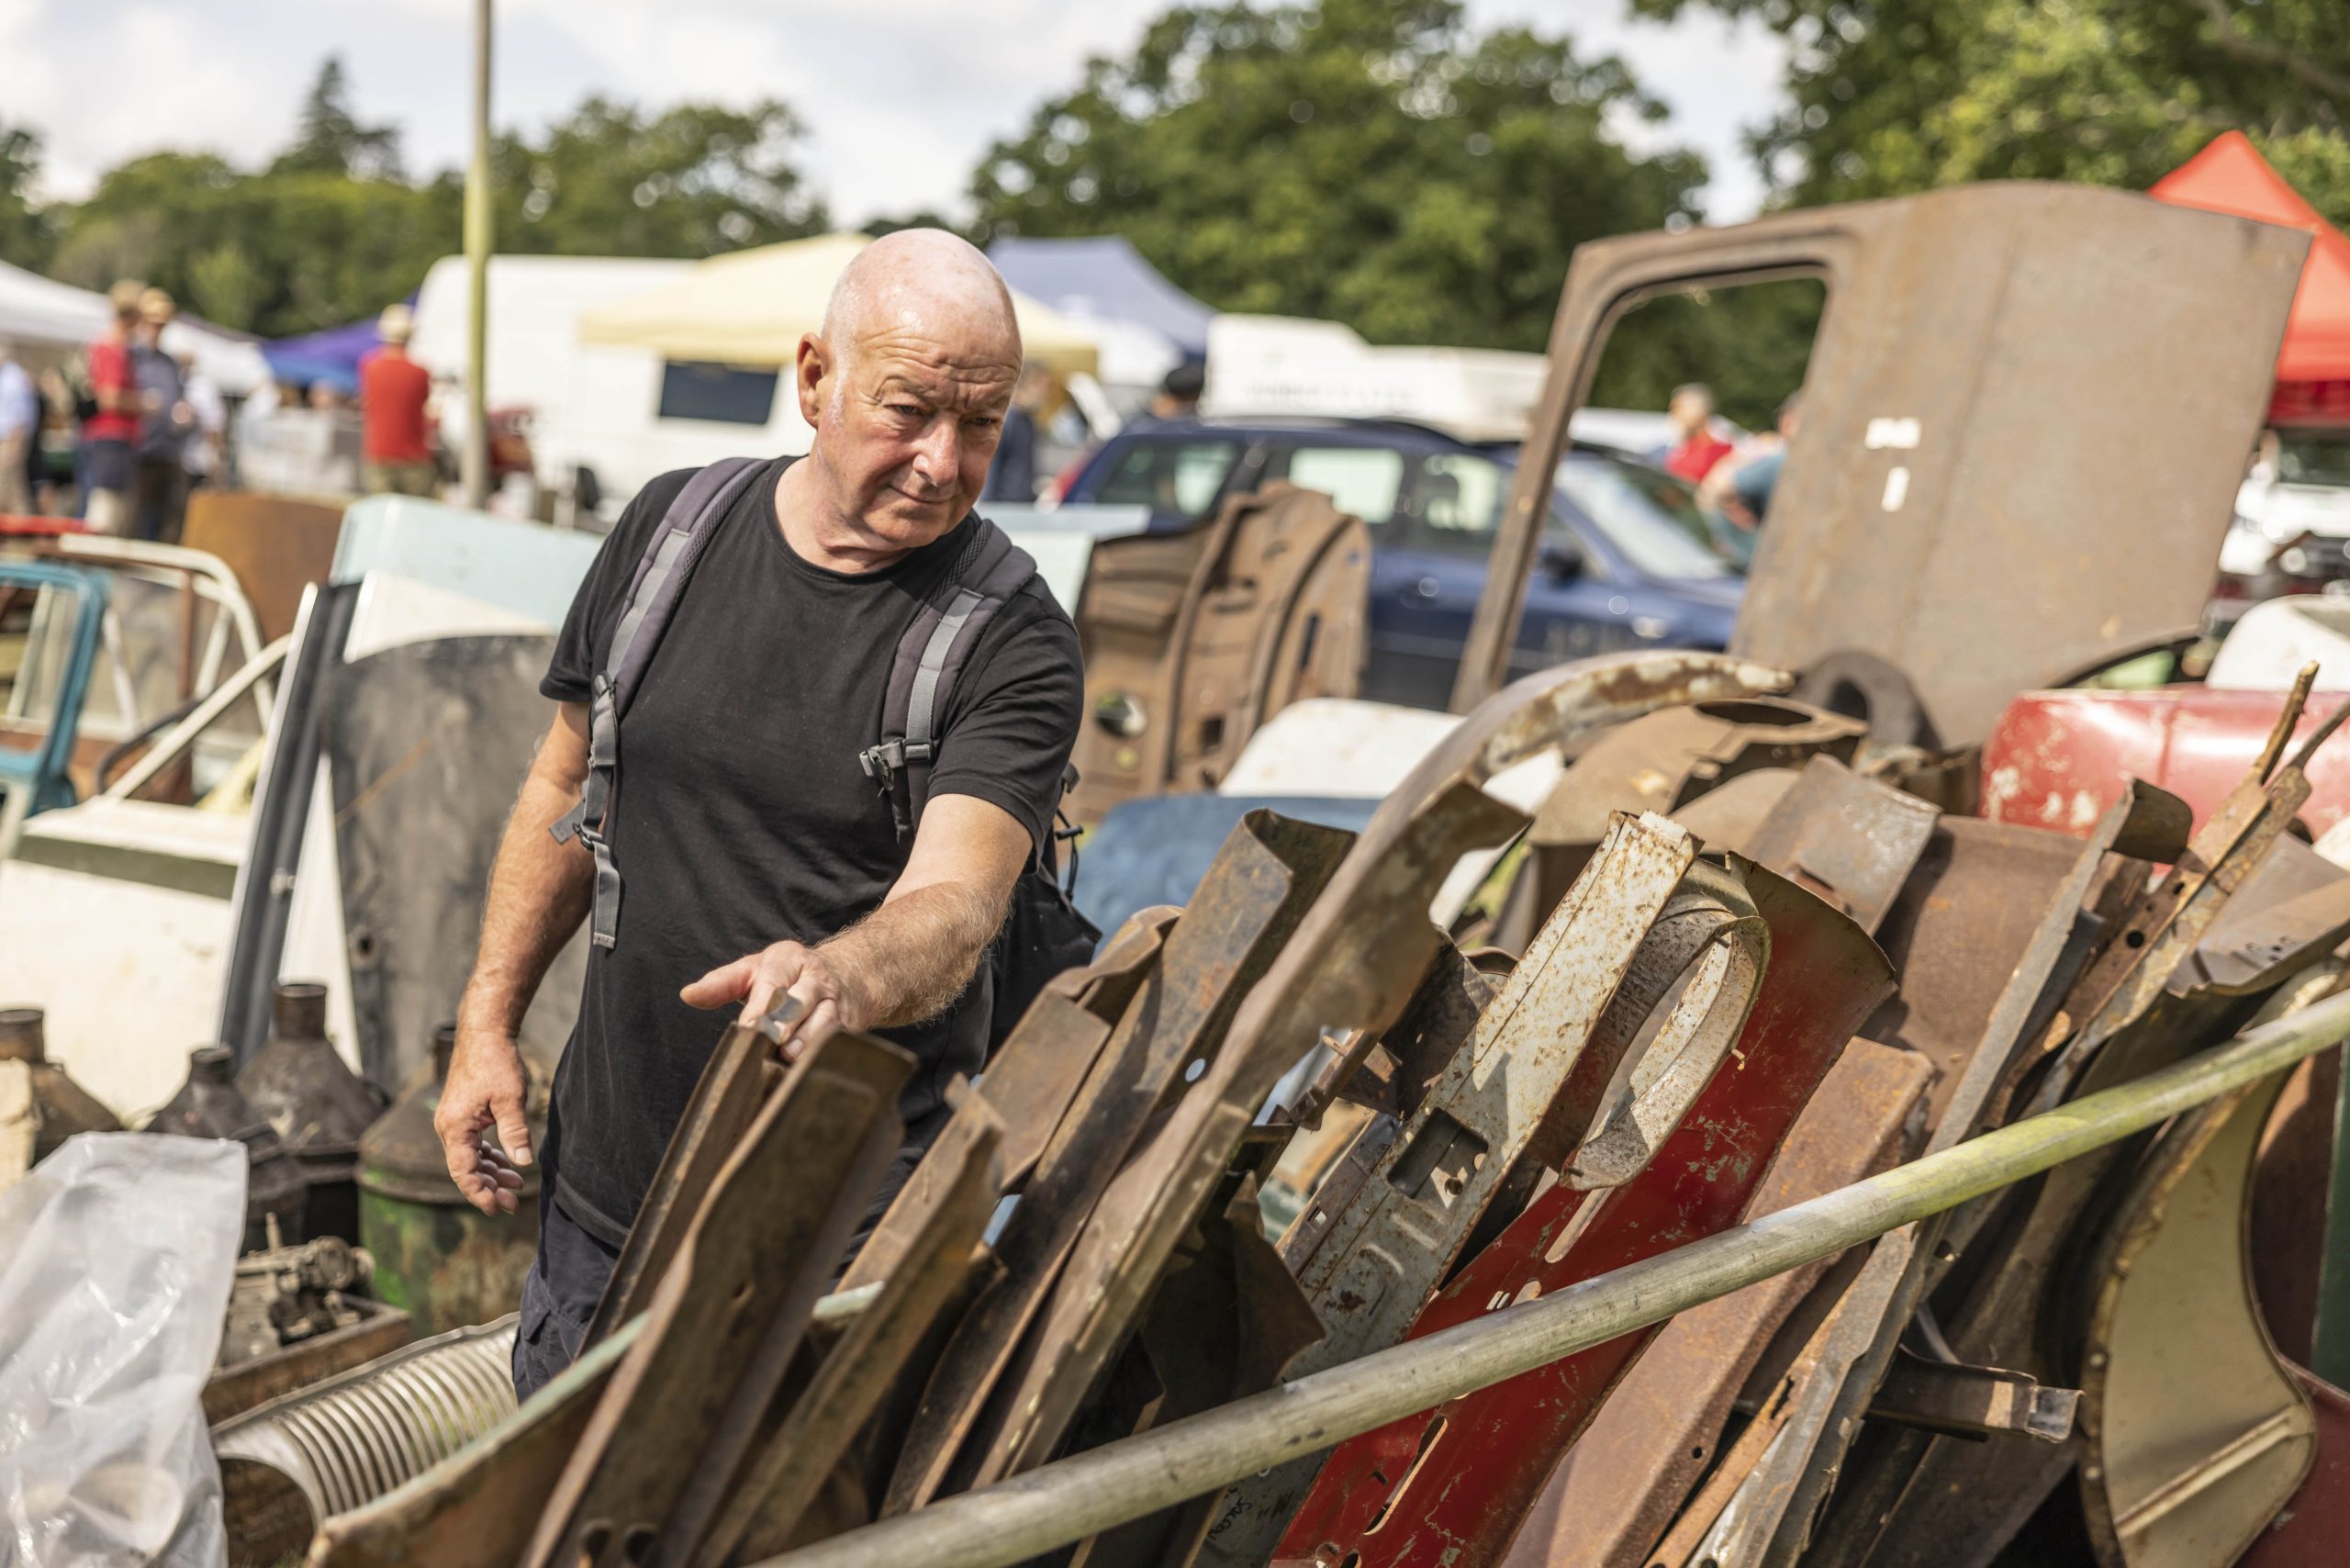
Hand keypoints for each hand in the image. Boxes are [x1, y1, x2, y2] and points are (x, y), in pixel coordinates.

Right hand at [433, 1024, 533, 1214]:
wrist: (484, 1032)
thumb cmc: (496, 1061)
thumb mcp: (510, 1098)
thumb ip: (515, 1131)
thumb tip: (523, 1162)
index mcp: (455, 1127)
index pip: (463, 1172)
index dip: (480, 1193)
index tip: (499, 1207)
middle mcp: (448, 1128)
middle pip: (465, 1169)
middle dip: (489, 1188)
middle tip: (514, 1203)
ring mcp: (454, 1122)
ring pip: (470, 1158)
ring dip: (491, 1173)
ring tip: (516, 1185)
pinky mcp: (463, 1116)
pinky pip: (473, 1145)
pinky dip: (489, 1157)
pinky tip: (507, 1164)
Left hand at [681, 939, 859, 1060]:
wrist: (851, 976)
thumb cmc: (790, 977)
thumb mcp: (755, 971)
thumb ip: (722, 983)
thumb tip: (688, 995)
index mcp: (789, 960)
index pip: (772, 982)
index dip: (761, 1006)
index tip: (749, 1028)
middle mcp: (816, 979)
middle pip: (801, 1002)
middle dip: (785, 1023)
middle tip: (771, 1042)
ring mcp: (838, 1003)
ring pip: (825, 1023)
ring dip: (807, 1042)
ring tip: (789, 1056)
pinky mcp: (852, 1026)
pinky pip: (839, 1042)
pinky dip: (823, 1056)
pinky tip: (808, 1069)